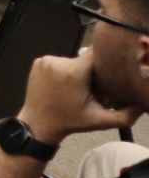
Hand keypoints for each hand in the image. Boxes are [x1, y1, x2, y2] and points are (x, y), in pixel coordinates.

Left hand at [17, 50, 142, 145]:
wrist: (38, 124)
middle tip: (95, 88)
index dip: (107, 60)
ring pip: (73, 60)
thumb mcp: (100, 120)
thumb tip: (144, 106)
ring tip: (79, 88)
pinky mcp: (38, 62)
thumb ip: (125, 115)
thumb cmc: (70, 122)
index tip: (113, 69)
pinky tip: (65, 85)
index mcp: (74, 71)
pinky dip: (65, 71)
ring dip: (78, 72)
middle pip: (86, 60)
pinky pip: (59, 62)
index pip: (97, 54)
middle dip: (92, 72)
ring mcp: (46, 60)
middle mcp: (58, 61)